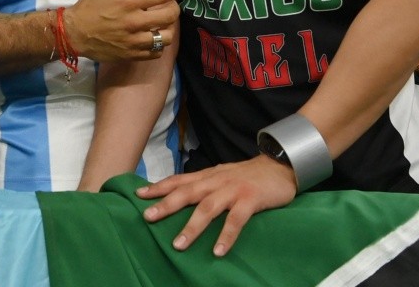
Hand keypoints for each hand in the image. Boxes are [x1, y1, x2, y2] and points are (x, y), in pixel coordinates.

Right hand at [64, 0, 178, 61]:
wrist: (75, 32)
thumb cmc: (90, 6)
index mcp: (128, 2)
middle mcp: (134, 22)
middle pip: (168, 17)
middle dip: (175, 10)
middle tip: (171, 7)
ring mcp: (134, 40)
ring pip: (165, 38)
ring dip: (168, 29)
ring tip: (164, 24)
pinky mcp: (131, 54)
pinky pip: (155, 53)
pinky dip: (158, 46)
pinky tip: (154, 38)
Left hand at [136, 155, 296, 255]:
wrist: (279, 166)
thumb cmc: (247, 175)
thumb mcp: (221, 176)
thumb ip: (204, 185)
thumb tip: (181, 195)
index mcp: (208, 176)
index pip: (179, 180)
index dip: (159, 187)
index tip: (139, 195)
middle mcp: (216, 181)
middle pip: (187, 193)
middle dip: (166, 205)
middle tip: (148, 217)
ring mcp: (233, 190)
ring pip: (208, 208)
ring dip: (192, 226)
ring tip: (178, 244)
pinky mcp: (250, 199)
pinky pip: (236, 220)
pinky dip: (226, 235)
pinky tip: (217, 251)